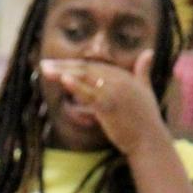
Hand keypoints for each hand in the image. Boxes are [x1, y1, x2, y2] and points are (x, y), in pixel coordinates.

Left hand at [40, 51, 167, 155]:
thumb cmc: (145, 119)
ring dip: (63, 72)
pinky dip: (77, 85)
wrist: (149, 140)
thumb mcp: (145, 90)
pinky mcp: (109, 105)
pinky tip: (64, 79)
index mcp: (123, 75)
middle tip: (43, 64)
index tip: (55, 63)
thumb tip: (148, 52)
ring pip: (85, 77)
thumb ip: (143, 72)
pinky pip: (90, 94)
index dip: (73, 63)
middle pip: (86, 68)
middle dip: (63, 65)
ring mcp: (114, 91)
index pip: (93, 66)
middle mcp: (119, 79)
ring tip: (45, 70)